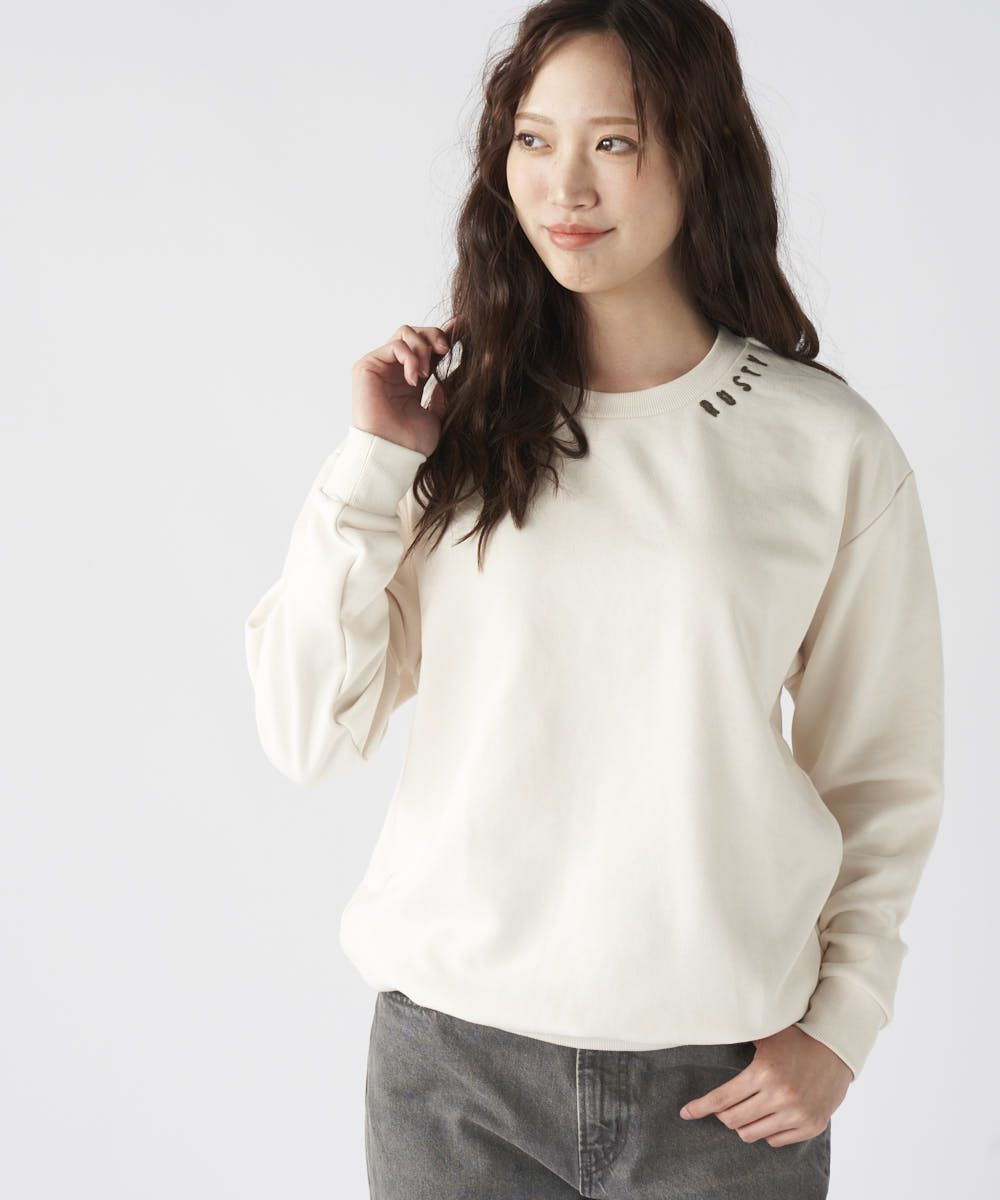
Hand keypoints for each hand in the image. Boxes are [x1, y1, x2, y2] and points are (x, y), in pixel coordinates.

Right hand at [351, 317, 458, 458]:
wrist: (394, 453)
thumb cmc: (412, 441)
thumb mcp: (439, 414)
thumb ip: (446, 391)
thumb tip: (456, 372)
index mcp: (413, 380)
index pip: (429, 349)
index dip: (445, 335)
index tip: (463, 326)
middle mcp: (395, 370)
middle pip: (416, 333)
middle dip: (435, 336)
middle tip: (446, 350)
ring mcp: (381, 366)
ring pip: (405, 333)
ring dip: (422, 347)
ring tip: (425, 373)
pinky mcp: (367, 366)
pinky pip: (394, 346)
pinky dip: (409, 357)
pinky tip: (414, 378)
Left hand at [678, 1025, 852, 1146]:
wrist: (837, 1048)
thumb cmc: (797, 1038)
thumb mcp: (766, 1035)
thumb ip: (740, 1039)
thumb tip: (710, 1031)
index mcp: (764, 1072)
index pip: (723, 1098)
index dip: (701, 1107)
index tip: (685, 1113)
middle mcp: (780, 1096)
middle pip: (734, 1120)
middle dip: (722, 1115)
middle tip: (721, 1107)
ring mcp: (797, 1114)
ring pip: (752, 1134)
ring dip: (743, 1124)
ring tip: (747, 1110)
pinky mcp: (811, 1126)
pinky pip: (775, 1140)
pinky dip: (767, 1130)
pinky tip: (769, 1115)